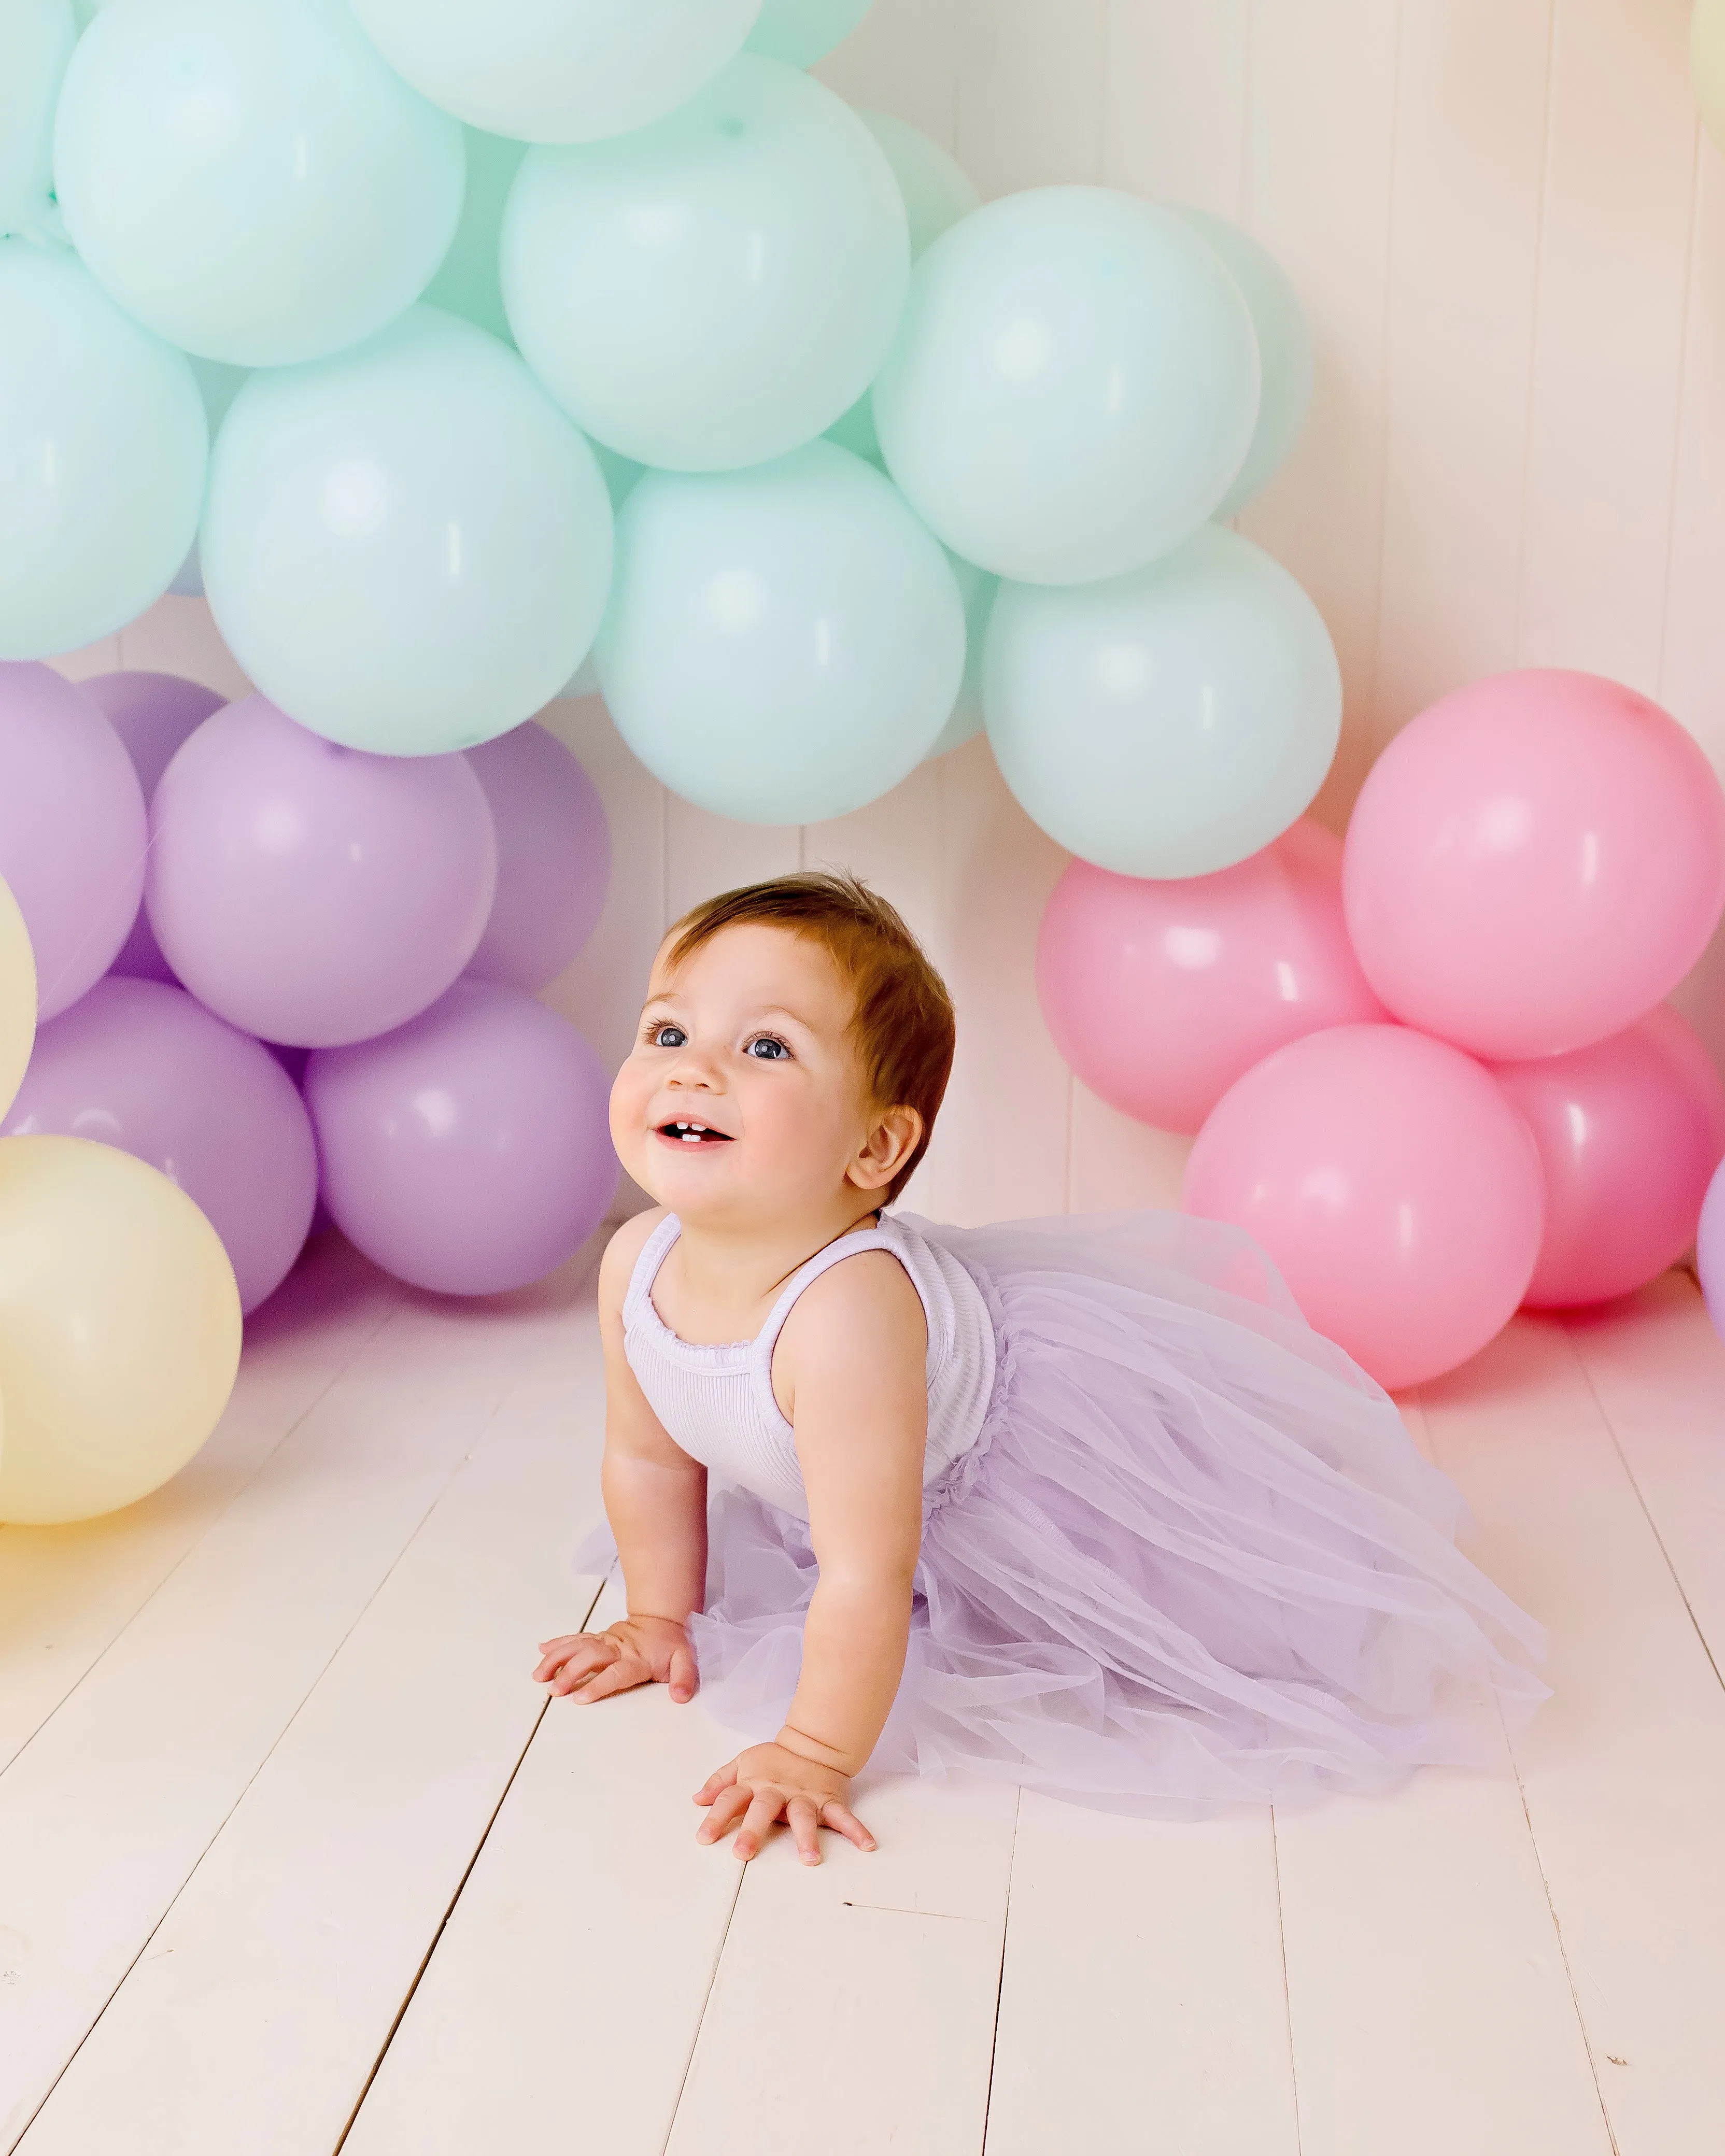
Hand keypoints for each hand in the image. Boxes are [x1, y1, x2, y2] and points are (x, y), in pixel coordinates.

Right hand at [533, 1613, 696, 1702]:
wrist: (663, 1619)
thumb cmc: (672, 1644)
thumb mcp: (686, 1660)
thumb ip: (684, 1678)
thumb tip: (680, 1696)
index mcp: (637, 1658)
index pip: (615, 1673)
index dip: (597, 1685)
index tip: (579, 1698)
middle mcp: (617, 1648)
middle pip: (590, 1658)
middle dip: (570, 1673)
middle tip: (553, 1690)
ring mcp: (605, 1641)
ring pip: (577, 1646)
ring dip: (557, 1658)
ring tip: (539, 1675)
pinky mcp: (599, 1637)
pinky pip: (576, 1638)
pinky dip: (559, 1643)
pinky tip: (542, 1649)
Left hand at [694, 1742, 876, 1865]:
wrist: (815, 1743)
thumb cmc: (774, 1760)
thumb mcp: (743, 1763)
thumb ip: (720, 1781)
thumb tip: (697, 1800)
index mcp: (755, 1783)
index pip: (731, 1799)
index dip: (716, 1817)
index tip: (703, 1838)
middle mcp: (778, 1791)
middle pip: (763, 1808)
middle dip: (753, 1830)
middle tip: (743, 1853)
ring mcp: (805, 1796)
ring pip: (803, 1816)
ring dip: (806, 1837)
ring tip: (810, 1859)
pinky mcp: (829, 1800)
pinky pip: (843, 1817)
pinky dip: (856, 1830)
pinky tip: (866, 1845)